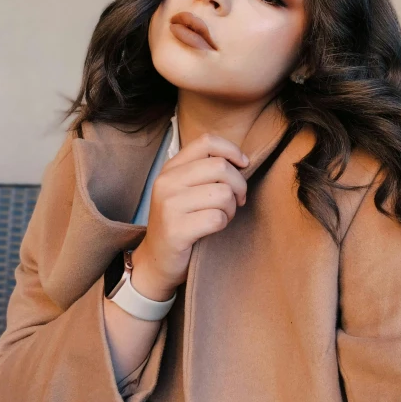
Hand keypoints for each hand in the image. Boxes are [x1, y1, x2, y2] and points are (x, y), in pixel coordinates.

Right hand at [132, 132, 249, 292]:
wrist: (156, 260)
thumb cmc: (181, 221)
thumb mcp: (186, 189)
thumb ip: (206, 171)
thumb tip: (242, 161)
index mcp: (171, 168)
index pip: (207, 141)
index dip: (232, 150)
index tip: (243, 165)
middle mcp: (167, 182)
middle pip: (221, 167)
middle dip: (239, 185)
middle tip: (237, 200)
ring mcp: (169, 205)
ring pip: (223, 193)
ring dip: (231, 208)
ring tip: (221, 216)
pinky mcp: (176, 229)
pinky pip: (217, 218)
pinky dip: (223, 224)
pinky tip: (213, 229)